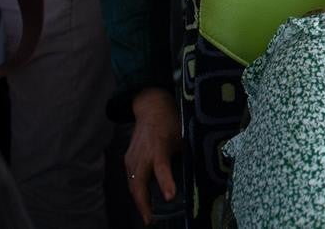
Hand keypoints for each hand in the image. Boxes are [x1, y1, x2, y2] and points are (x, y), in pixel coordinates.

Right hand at [126, 88, 180, 224]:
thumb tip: (196, 174)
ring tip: (148, 216)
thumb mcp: (183, 135)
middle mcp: (142, 154)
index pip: (162, 168)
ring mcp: (132, 157)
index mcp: (159, 146)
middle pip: (139, 183)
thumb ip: (186, 155)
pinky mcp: (128, 159)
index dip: (166, 182)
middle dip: (144, 204)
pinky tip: (143, 202)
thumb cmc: (170, 121)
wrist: (150, 107)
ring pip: (133, 184)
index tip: (170, 197)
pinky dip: (136, 191)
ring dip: (139, 201)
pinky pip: (131, 179)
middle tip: (151, 220)